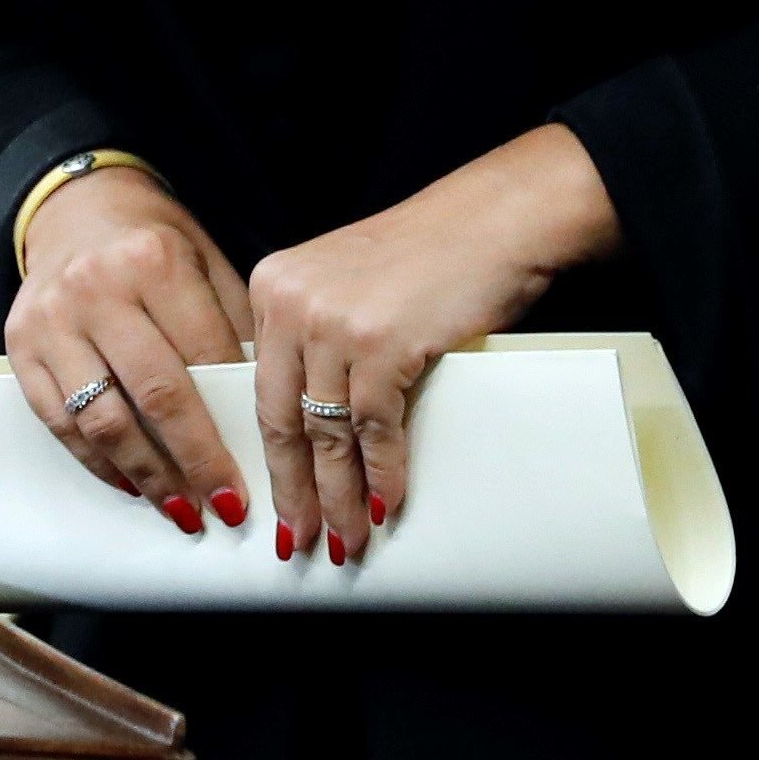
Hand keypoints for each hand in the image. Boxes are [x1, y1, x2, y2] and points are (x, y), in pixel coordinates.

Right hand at [6, 163, 256, 530]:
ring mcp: (52, 320)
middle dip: (196, 460)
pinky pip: (60, 422)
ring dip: (147, 476)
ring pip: (103, 419)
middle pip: (156, 394)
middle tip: (226, 506)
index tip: (263, 466)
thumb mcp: (203, 260)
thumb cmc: (151, 241)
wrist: (74, 207)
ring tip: (182, 509)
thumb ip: (228, 325)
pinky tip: (132, 483)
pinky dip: (98, 462)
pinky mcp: (19, 347)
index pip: (206, 355)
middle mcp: (97, 289)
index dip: (238, 418)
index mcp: (154, 261)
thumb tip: (258, 411)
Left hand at [248, 123, 616, 560]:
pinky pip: (374, 429)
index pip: (260, 389)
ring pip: (325, 433)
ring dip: (338, 496)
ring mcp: (333, 322)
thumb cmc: (434, 251)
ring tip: (346, 538)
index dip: (268, 455)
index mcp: (272, 286)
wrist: (498, 218)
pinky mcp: (381, 342)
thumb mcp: (347, 283)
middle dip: (293, 491)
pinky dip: (383, 473)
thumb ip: (317, 335)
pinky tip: (387, 503)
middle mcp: (290, 301)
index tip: (273, 499)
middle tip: (299, 540)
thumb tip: (315, 421)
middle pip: (281, 419)